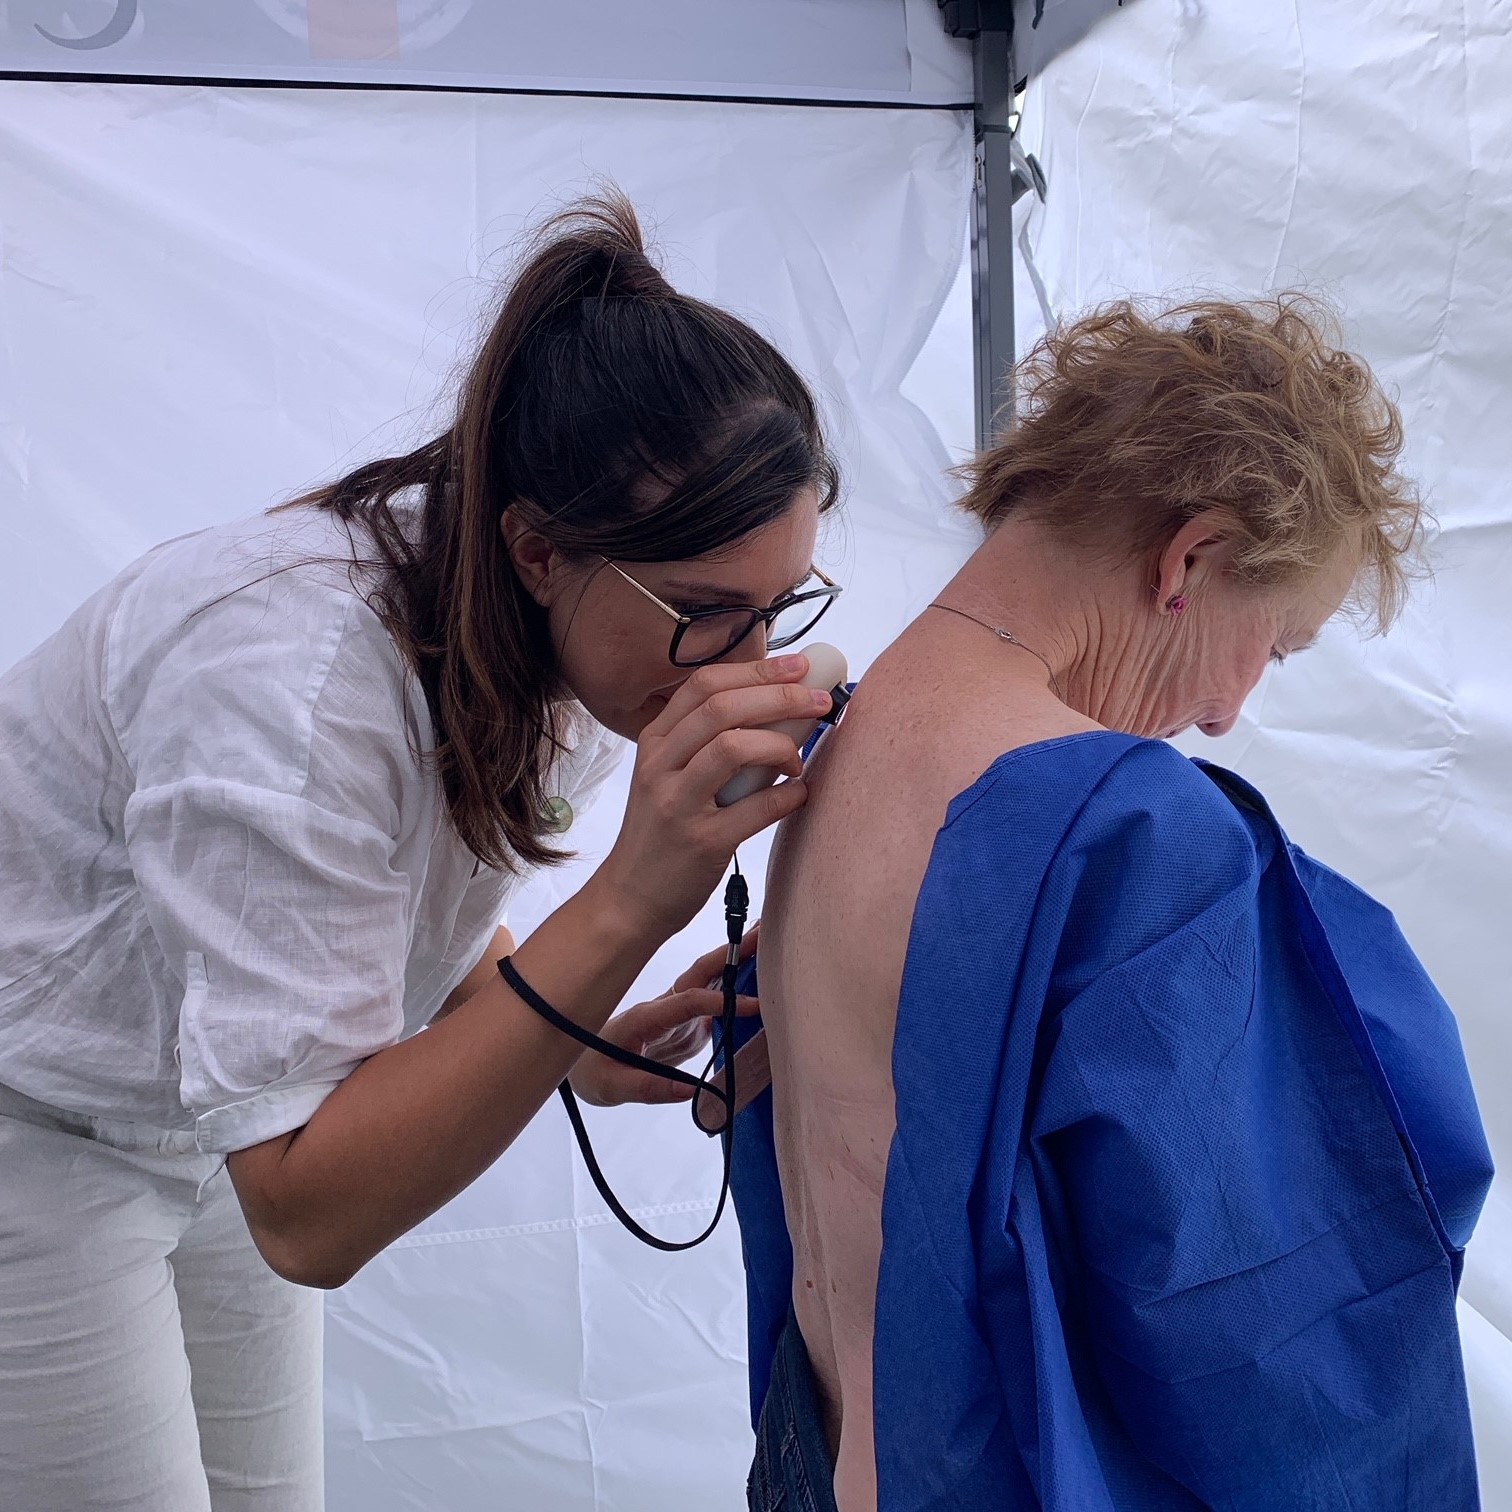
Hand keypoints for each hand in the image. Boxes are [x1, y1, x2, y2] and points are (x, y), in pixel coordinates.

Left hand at [568, 924, 762, 1108]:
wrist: (579, 1063)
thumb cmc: (591, 1072)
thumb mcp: (611, 1087)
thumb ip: (649, 1088)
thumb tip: (694, 1091)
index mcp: (645, 1017)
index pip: (686, 1003)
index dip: (719, 1001)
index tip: (753, 1006)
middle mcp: (663, 1008)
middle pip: (700, 974)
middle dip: (731, 953)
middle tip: (763, 934)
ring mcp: (675, 1015)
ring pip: (709, 982)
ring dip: (737, 963)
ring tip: (769, 944)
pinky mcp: (683, 1026)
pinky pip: (712, 1003)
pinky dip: (735, 986)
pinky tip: (757, 977)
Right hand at [594, 656, 830, 939]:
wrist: (629, 898)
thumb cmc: (661, 834)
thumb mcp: (666, 777)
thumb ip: (705, 743)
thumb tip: (776, 708)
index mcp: (655, 741)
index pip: (705, 684)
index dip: (757, 670)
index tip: (799, 667)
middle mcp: (661, 765)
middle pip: (724, 707)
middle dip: (782, 697)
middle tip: (821, 702)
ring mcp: (678, 803)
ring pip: (734, 747)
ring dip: (782, 746)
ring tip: (798, 761)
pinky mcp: (702, 842)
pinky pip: (758, 807)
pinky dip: (789, 796)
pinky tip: (800, 795)